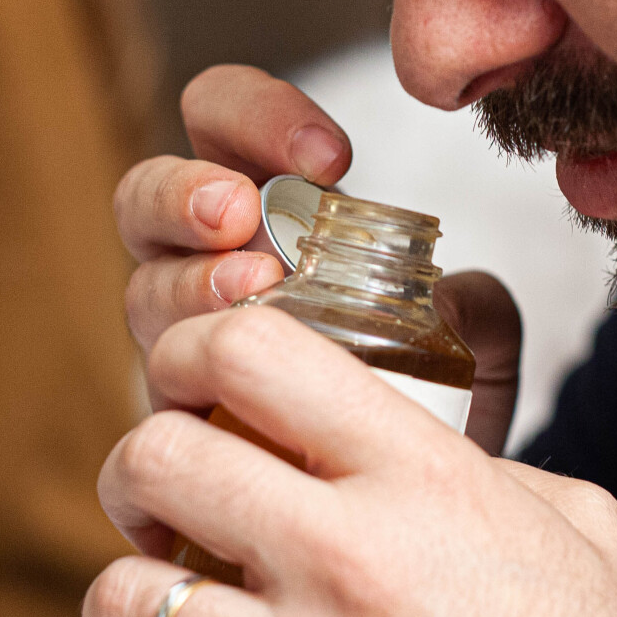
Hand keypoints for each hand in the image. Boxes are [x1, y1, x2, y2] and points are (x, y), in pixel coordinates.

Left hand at [82, 308, 616, 616]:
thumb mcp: (577, 528)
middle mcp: (353, 562)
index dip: (192, 349)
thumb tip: (399, 449)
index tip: (191, 376)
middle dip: (141, 474)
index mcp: (427, 482)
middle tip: (165, 501)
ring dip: (141, 600)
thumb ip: (474, 469)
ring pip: (126, 597)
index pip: (250, 351)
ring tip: (178, 608)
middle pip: (157, 457)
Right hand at [114, 64, 522, 451]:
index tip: (333, 157)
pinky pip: (160, 393)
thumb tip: (452, 301)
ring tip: (251, 289)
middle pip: (143, 197)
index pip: (220, 119)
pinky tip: (237, 393)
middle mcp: (204, 262)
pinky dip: (191, 385)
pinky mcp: (180, 418)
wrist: (412, 500)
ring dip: (189, 282)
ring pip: (145, 291)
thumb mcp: (472, 337)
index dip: (255, 115)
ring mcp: (182, 339)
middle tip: (238, 211)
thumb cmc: (428, 391)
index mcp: (264, 206)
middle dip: (183, 192)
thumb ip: (473, 306)